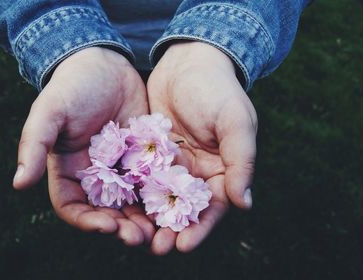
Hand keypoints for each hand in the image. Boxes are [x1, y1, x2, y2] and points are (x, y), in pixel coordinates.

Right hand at [13, 47, 154, 245]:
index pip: (73, 208)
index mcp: (68, 171)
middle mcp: (94, 176)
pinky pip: (153, 183)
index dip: (87, 222)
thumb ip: (34, 144)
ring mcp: (121, 169)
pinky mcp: (143, 159)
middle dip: (121, 227)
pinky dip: (161, 197)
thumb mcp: (50, 111)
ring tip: (159, 230)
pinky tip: (174, 204)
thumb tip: (18, 184)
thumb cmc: (72, 86)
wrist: (105, 63)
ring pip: (132, 204)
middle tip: (140, 237)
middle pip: (106, 212)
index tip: (107, 226)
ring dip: (143, 219)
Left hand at [147, 42, 257, 254]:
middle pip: (182, 210)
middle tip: (154, 248)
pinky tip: (117, 206)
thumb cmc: (217, 89)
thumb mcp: (235, 121)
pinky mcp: (149, 154)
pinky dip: (131, 193)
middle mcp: (196, 173)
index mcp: (221, 170)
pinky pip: (139, 177)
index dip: (200, 229)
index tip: (183, 246)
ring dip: (148, 219)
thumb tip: (245, 204)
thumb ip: (241, 161)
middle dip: (170, 231)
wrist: (188, 61)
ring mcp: (170, 164)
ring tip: (132, 235)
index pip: (212, 208)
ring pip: (158, 199)